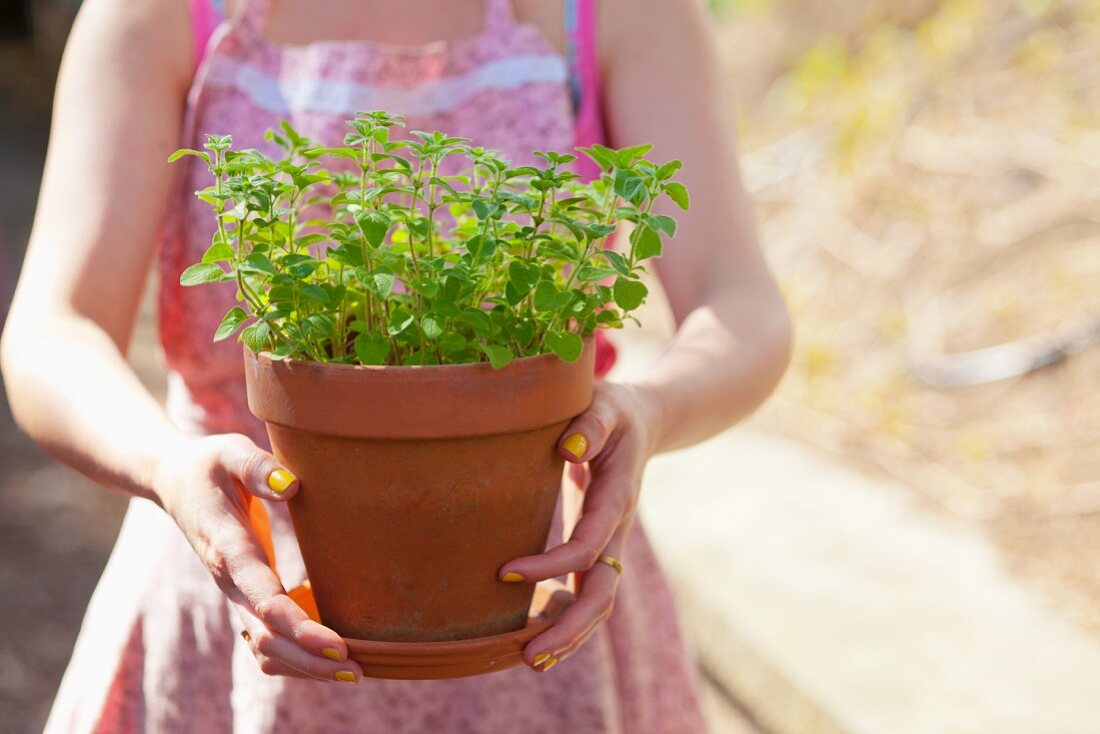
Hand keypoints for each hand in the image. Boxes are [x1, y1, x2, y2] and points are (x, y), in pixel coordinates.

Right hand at [154, 433, 361, 682]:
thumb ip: (256, 467)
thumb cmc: (208, 463)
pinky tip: (331, 655)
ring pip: (263, 647)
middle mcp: (229, 581)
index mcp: (227, 549)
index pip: (263, 598)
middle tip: (355, 668)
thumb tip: (291, 484)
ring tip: (353, 671)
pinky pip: (265, 638)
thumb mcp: (229, 452)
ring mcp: (235, 592)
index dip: (297, 625)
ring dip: (303, 665)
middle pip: (264, 638)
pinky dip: (295, 654)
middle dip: (308, 659)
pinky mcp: (244, 594)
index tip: (333, 642)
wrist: (172, 480)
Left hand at [498, 382, 661, 671]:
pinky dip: (567, 621)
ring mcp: (611, 543)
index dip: (551, 565)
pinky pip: (588, 593)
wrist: (640, 420)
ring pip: (598, 603)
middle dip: (570, 629)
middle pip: (603, 593)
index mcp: (617, 497)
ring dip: (570, 635)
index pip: (588, 545)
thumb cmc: (612, 409)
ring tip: (531, 661)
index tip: (505, 571)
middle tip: (529, 656)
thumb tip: (567, 450)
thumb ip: (589, 424)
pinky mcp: (599, 548)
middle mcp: (617, 528)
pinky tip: (536, 637)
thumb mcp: (604, 404)